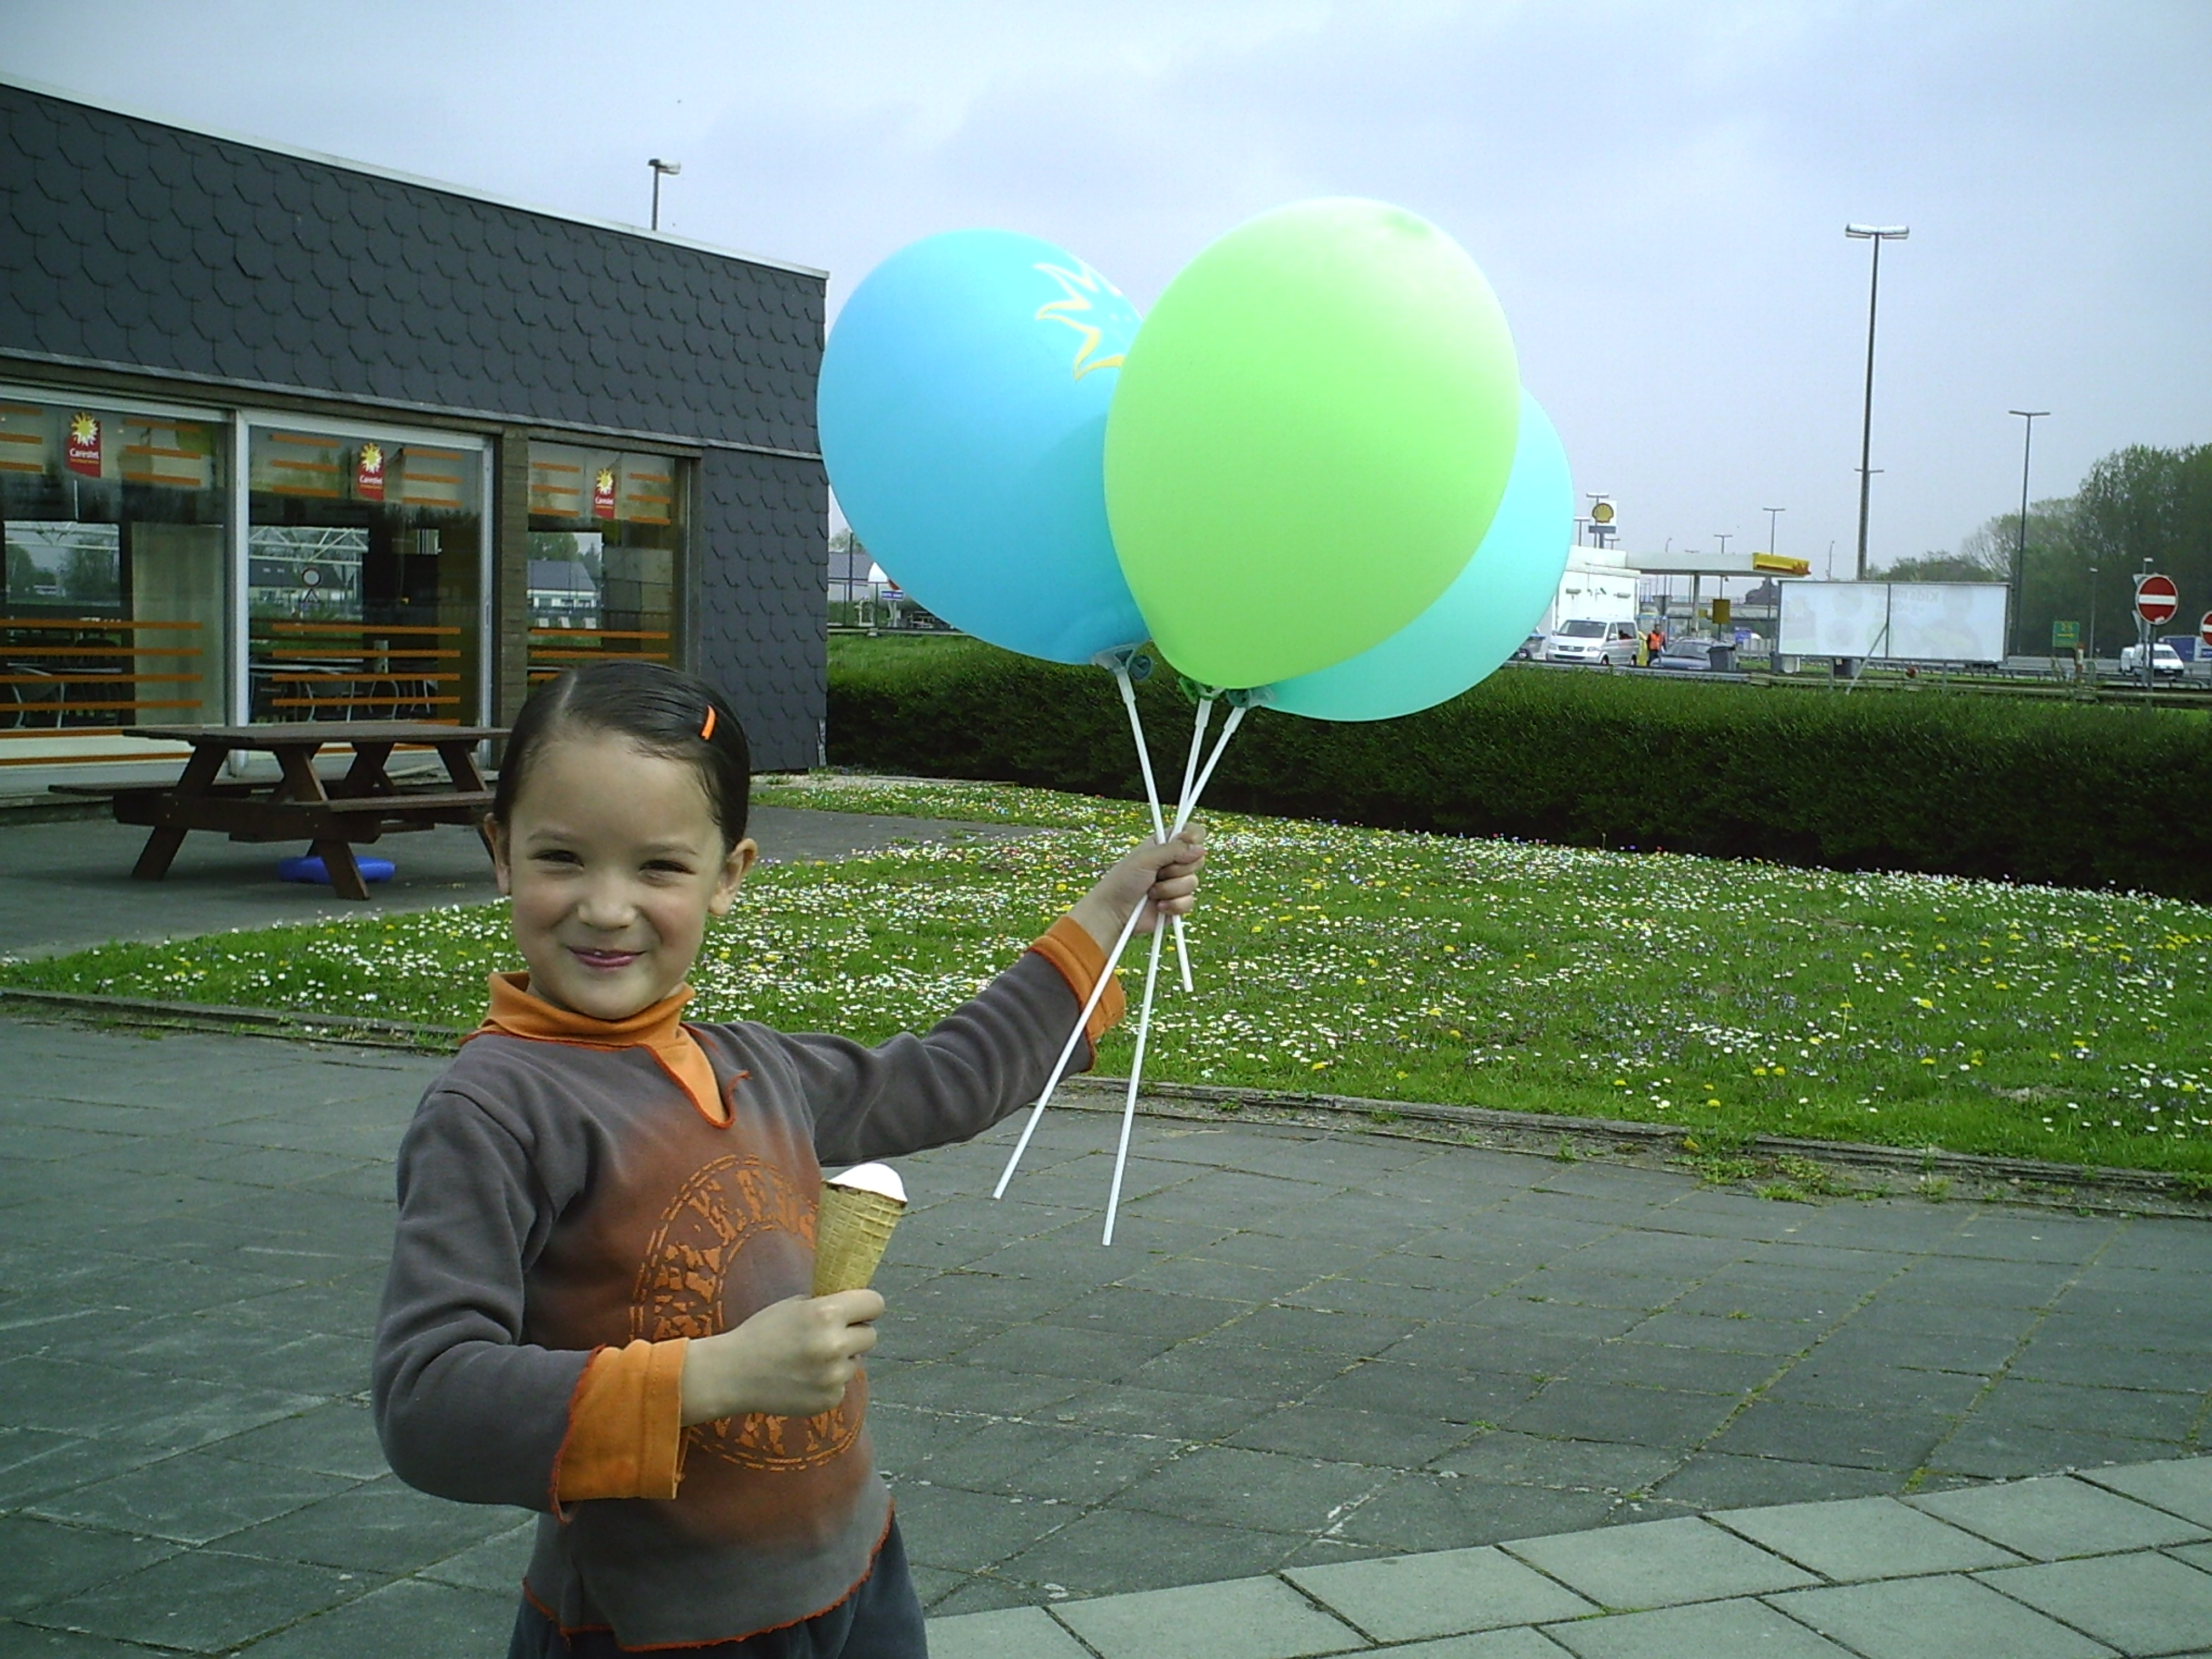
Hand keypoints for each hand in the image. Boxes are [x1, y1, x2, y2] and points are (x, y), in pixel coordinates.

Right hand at [678, 1290, 882, 1423]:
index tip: (860, 1311)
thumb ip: (827, 1304)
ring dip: (840, 1360)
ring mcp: (833, 1376)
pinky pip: (841, 1385)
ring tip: (809, 1360)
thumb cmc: (761, 1333)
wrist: (733, 1374)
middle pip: (871, 1335)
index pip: (875, 1303)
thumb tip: (855, 1304)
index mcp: (827, 1313)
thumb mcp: (794, 1305)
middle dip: (854, 1334)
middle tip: (831, 1336)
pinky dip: (828, 1383)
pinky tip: (803, 1379)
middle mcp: (835, 1345)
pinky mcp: (829, 1400)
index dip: (867, 1306)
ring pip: (855, 1362)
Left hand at [1068, 826, 1206, 952]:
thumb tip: (1199, 848)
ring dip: (1169, 888)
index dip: (1193, 836)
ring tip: (1151, 891)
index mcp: (1164, 845)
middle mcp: (1173, 863)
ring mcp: (1177, 884)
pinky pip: (1189, 902)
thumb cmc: (1122, 882)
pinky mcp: (1178, 904)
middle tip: (1158, 872)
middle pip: (1197, 859)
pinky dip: (1172, 904)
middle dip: (1177, 868)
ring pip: (1192, 882)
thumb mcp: (1145, 858)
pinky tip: (1158, 905)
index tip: (1187, 840)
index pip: (1190, 833)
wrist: (1114, 912)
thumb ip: (1173, 850)